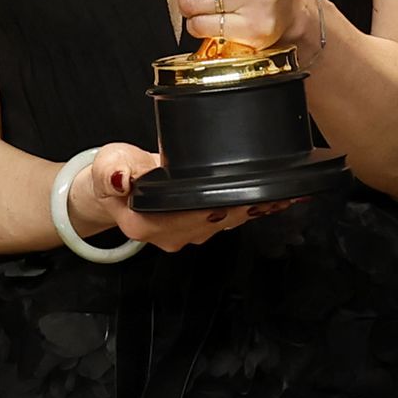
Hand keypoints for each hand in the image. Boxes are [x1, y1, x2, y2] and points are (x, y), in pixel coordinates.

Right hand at [68, 141, 296, 251]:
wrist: (112, 187)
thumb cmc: (116, 172)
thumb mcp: (108, 162)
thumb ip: (113, 169)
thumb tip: (123, 179)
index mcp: (147, 223)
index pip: (194, 215)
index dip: (225, 205)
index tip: (254, 193)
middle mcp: (171, 235)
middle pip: (219, 221)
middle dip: (252, 206)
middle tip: (286, 189)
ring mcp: (186, 235)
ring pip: (228, 223)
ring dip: (257, 209)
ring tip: (289, 193)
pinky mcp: (197, 229)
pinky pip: (229, 220)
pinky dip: (254, 209)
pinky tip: (277, 199)